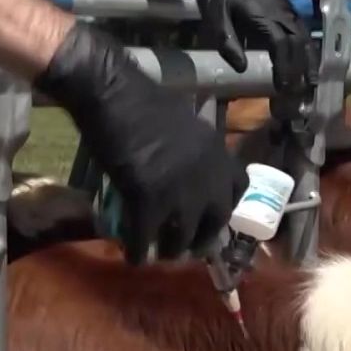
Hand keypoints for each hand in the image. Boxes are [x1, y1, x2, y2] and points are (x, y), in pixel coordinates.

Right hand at [34, 22, 246, 263]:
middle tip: (188, 245)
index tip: (214, 214)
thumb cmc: (140, 98)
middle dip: (202, 238)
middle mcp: (206, 175)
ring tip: (160, 254)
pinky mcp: (148, 200)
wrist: (112, 94)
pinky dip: (137, 251)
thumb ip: (192, 147)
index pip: (239, 186)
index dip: (226, 204)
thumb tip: (184, 166)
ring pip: (181, 237)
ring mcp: (179, 191)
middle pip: (215, 220)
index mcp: (217, 151)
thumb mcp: (183, 121)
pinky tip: (132, 256)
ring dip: (171, 250)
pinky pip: (145, 238)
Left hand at [161, 0, 316, 95]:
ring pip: (303, 36)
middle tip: (299, 94)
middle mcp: (279, 9)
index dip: (284, 67)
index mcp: (261, 12)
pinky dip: (306, 48)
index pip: (280, 44)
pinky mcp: (285, 6)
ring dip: (308, 61)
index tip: (283, 88)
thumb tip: (241, 68)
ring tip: (309, 85)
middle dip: (300, 69)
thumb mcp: (213, 20)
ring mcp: (285, 6)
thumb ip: (227, 43)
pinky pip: (301, 29)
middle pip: (297, 42)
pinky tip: (306, 64)